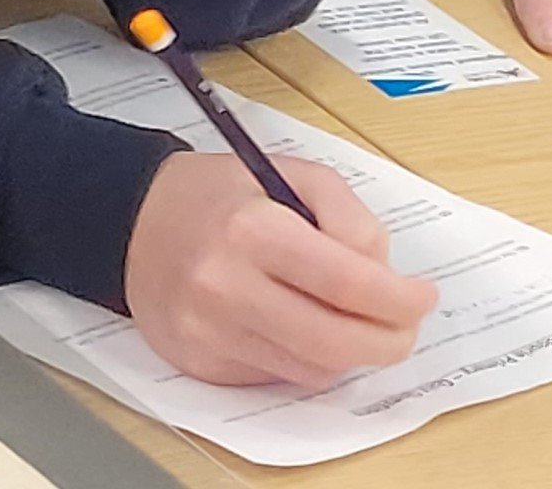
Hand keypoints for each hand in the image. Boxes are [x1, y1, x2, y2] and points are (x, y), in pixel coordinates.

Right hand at [124, 153, 436, 387]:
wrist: (129, 222)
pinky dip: (304, 358)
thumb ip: (348, 217)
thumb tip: (383, 275)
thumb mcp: (289, 174)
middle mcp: (225, 285)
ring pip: (313, 369)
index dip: (400, 299)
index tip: (421, 297)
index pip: (347, 283)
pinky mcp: (200, 361)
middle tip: (403, 327)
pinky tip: (297, 326)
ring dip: (349, 352)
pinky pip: (278, 376)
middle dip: (389, 341)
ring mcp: (208, 331)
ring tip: (352, 323)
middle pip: (336, 342)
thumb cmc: (216, 196)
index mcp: (251, 229)